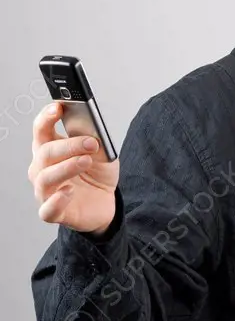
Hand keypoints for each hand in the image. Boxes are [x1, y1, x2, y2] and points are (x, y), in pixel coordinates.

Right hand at [28, 102, 118, 233]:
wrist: (106, 202)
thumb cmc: (97, 174)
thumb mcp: (102, 153)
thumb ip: (95, 140)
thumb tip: (91, 130)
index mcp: (50, 148)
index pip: (41, 129)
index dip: (46, 117)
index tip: (59, 107)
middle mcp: (42, 169)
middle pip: (45, 152)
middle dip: (68, 145)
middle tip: (91, 142)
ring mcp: (45, 191)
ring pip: (45, 178)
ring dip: (67, 167)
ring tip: (86, 161)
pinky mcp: (52, 212)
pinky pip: (47, 209)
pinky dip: (57, 200)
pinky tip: (70, 191)